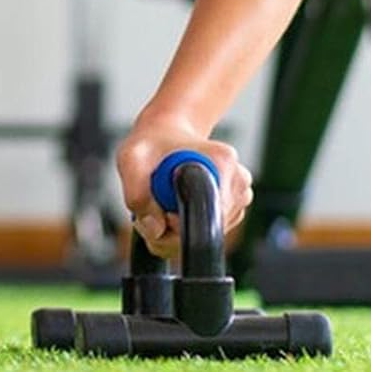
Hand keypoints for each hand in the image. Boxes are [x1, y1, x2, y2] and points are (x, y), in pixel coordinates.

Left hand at [114, 113, 252, 261]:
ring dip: (176, 230)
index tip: (161, 212)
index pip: (208, 216)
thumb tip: (156, 230)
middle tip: (150, 208)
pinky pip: (206, 233)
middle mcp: (238, 181)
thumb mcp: (131, 158)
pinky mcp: (234, 209)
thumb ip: (136, 194)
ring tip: (161, 203)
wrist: (166, 134)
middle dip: (172, 231)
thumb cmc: (150, 144)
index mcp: (221, 162)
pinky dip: (184, 228)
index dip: (178, 225)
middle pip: (208, 232)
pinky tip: (172, 207)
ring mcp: (239, 197)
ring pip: (206, 236)